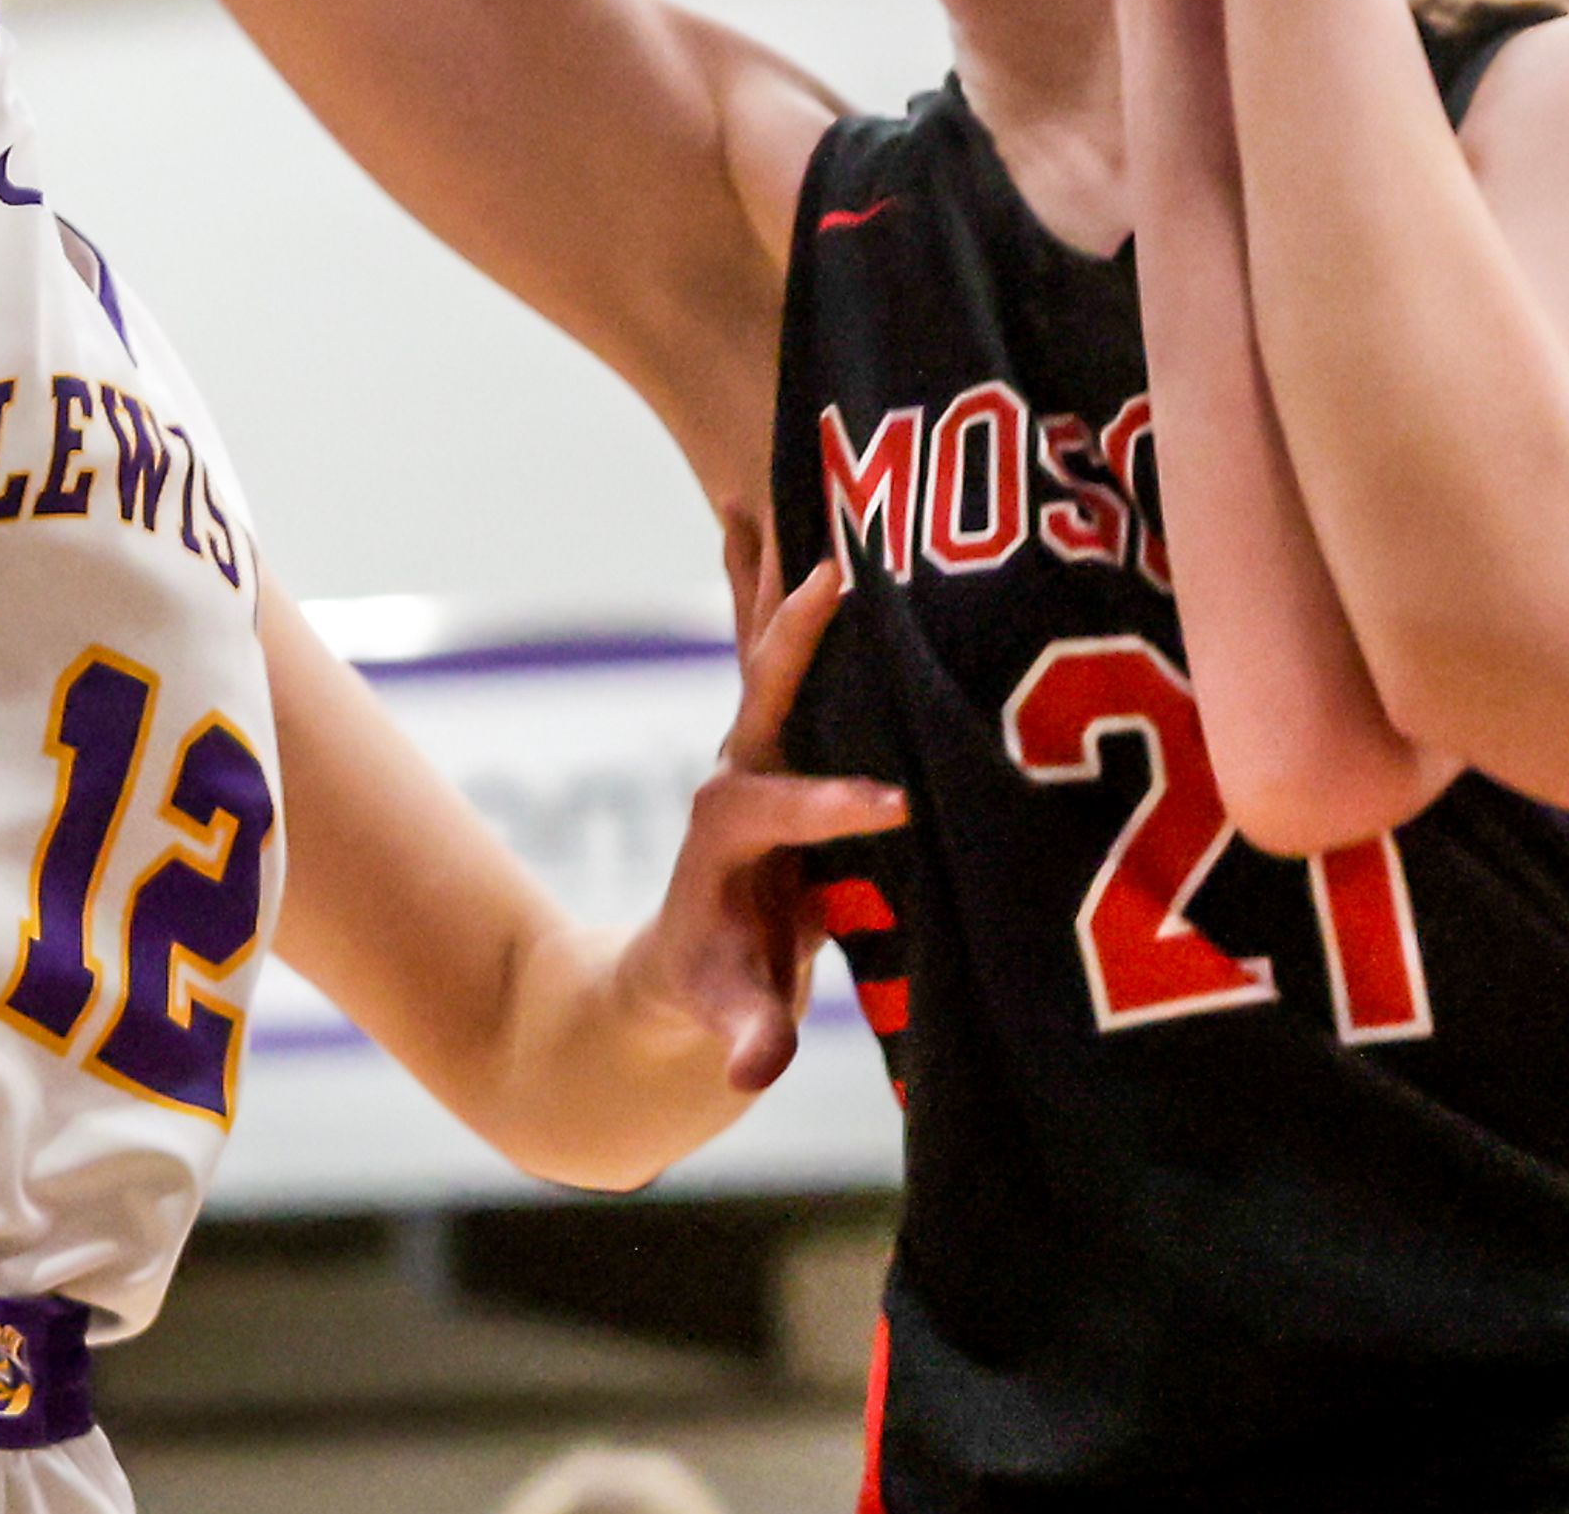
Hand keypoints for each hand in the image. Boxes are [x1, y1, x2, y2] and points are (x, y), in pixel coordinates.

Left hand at [620, 561, 905, 1094]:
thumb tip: (752, 1072)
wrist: (677, 968)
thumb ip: (744, 1034)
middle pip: (767, 690)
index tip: (891, 804)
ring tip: (820, 497)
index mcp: (729, 836)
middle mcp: (740, 771)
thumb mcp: (727, 1015)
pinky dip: (798, 587)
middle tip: (840, 569)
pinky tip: (809, 516)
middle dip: (800, 635)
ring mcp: (760, 744)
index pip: (776, 808)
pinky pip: (792, 647)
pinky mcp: (784, 735)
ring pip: (777, 646)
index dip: (827, 806)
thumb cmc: (714, 992)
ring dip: (796, 580)